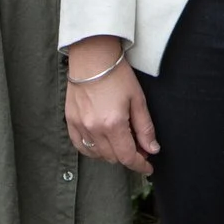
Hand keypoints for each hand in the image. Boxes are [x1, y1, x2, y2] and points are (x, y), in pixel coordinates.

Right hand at [64, 38, 157, 177]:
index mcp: (114, 124)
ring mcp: (80, 126)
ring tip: (122, 141)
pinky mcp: (71, 121)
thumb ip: (145, 128)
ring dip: (112, 154)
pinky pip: (81, 146)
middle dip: (129, 157)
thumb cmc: (117, 74)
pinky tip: (102, 143)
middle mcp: (94, 129)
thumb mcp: (138, 99)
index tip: (148, 167)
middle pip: (114, 158)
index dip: (140, 165)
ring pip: (98, 155)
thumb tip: (152, 149)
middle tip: (139, 147)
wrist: (92, 57)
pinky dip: (93, 150)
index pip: (128, 157)